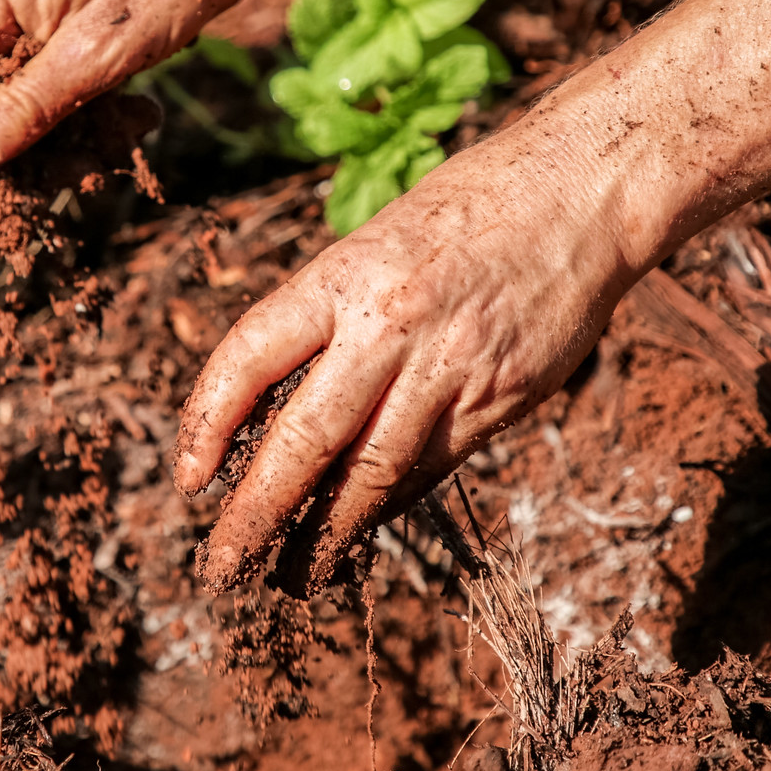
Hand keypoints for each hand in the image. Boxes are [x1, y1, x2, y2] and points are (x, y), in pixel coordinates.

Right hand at [0, 0, 275, 244]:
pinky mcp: (55, 31)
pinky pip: (45, 96)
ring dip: (57, 147)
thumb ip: (27, 107)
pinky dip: (82, 123)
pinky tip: (136, 118)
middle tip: (51, 196)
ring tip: (125, 135)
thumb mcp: (100, 50)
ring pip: (8, 112)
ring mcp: (20, 18)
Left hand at [173, 117, 639, 592]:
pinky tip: (359, 534)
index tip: (189, 480)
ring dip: (325, 535)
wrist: (581, 193)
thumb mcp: (379, 240)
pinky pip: (429, 469)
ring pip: (371, 473)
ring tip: (293, 577)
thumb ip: (332, 316)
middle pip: (305, 439)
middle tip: (221, 567)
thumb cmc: (468, 208)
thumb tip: (277, 405)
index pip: (250, 357)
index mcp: (345, 276)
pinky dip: (387, 506)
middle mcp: (390, 325)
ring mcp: (448, 368)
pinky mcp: (499, 400)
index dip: (207, 422)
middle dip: (256, 514)